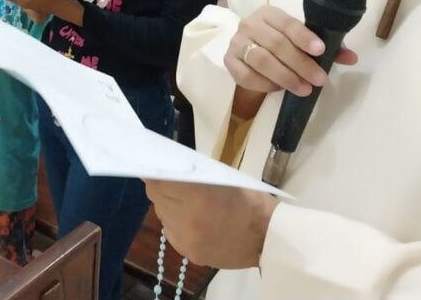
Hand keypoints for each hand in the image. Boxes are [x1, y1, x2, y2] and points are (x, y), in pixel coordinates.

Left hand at [144, 179, 277, 268]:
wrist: (269, 238)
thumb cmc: (249, 200)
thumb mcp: (222, 177)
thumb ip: (192, 174)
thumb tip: (167, 166)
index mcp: (197, 195)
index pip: (156, 180)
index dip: (152, 172)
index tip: (151, 166)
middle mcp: (186, 219)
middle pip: (156, 197)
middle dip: (162, 188)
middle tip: (173, 183)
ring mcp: (186, 239)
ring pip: (162, 215)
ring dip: (169, 206)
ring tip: (188, 204)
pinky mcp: (189, 254)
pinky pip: (172, 232)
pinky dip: (176, 224)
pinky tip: (193, 221)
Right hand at [225, 6, 357, 97]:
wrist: (249, 53)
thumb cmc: (281, 44)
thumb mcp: (302, 41)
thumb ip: (326, 47)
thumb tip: (351, 57)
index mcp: (268, 13)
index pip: (287, 23)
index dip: (304, 36)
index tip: (321, 50)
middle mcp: (249, 24)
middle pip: (276, 44)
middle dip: (300, 63)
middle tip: (319, 79)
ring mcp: (236, 43)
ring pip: (261, 60)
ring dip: (285, 77)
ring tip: (304, 89)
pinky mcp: (229, 61)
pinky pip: (246, 76)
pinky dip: (265, 84)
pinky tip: (279, 89)